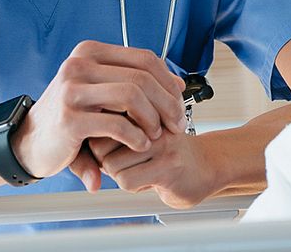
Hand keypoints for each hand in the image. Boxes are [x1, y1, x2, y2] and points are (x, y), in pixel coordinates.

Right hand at [9, 41, 184, 179]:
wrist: (30, 142)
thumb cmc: (72, 116)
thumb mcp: (103, 93)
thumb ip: (136, 85)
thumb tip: (179, 83)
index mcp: (89, 52)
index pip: (145, 58)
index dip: (169, 81)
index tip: (179, 102)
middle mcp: (78, 64)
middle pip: (143, 76)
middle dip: (167, 103)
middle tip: (177, 124)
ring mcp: (72, 90)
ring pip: (133, 95)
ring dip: (153, 119)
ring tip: (156, 134)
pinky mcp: (70, 119)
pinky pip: (117, 125)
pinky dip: (136, 137)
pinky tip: (140, 145)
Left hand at [90, 129, 222, 208]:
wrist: (207, 166)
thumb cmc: (168, 151)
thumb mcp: (140, 133)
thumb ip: (112, 130)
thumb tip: (83, 141)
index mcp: (143, 105)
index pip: (100, 121)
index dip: (100, 141)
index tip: (114, 147)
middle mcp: (153, 120)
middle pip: (101, 144)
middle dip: (107, 160)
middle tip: (128, 162)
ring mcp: (161, 141)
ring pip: (112, 165)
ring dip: (121, 175)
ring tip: (142, 170)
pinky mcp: (168, 165)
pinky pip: (127, 180)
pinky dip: (133, 186)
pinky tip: (150, 180)